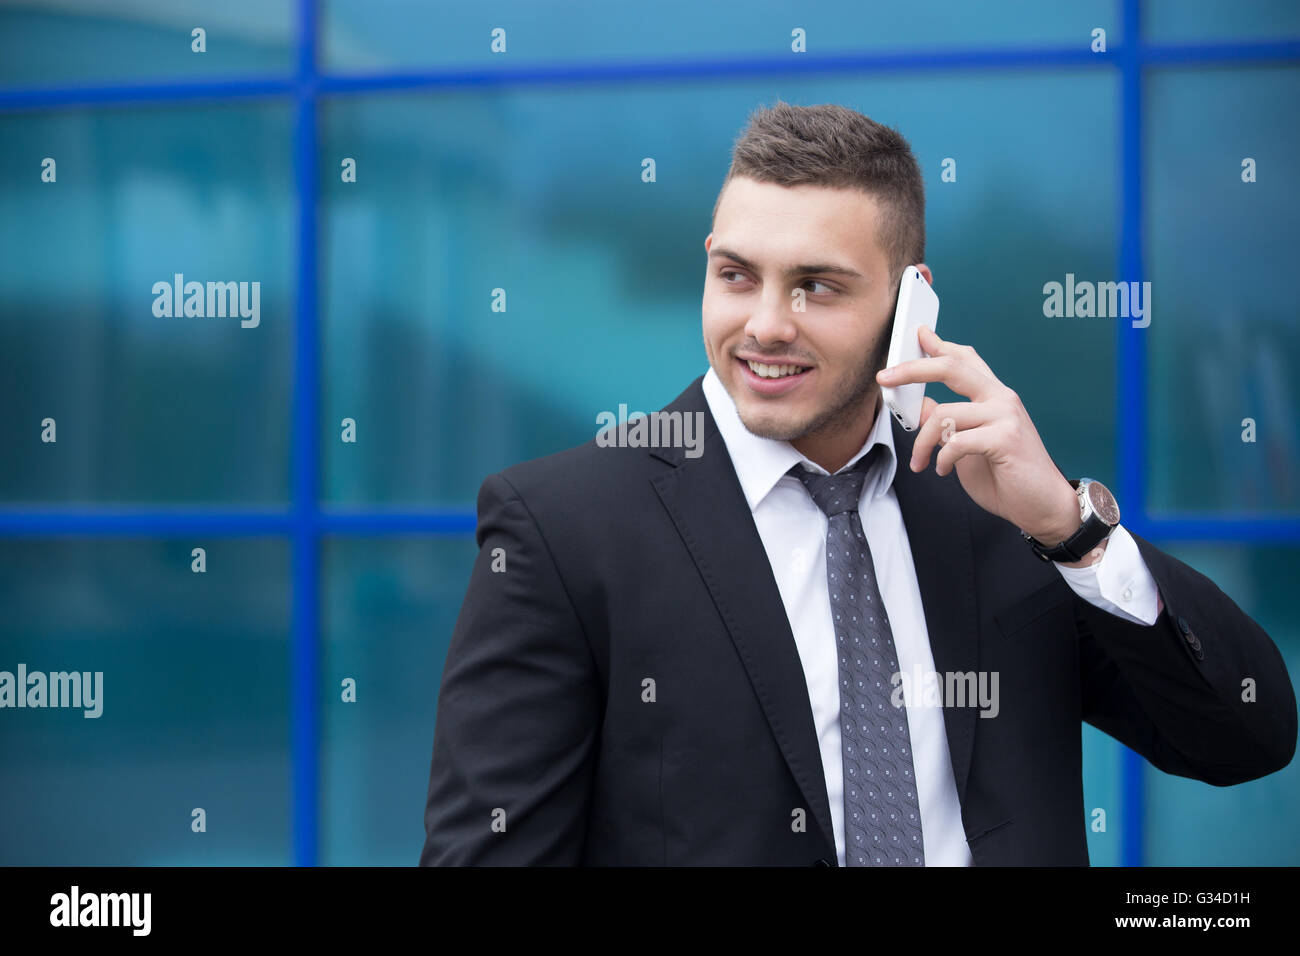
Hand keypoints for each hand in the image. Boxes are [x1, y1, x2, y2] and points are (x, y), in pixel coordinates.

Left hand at [876, 326, 1082, 549]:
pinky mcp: (1005, 438)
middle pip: (951, 367)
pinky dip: (942, 458)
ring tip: (920, 462)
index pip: (966, 359)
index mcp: (994, 396)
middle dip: (913, 368)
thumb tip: (921, 405)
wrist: (1041, 506)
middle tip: (884, 378)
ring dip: (922, 442)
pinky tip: (942, 469)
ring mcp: (1005, 416)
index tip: (918, 334)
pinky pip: (956, 441)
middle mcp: (1001, 398)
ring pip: (943, 413)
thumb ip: (948, 424)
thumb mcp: (967, 447)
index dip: (939, 344)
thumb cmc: (1008, 477)